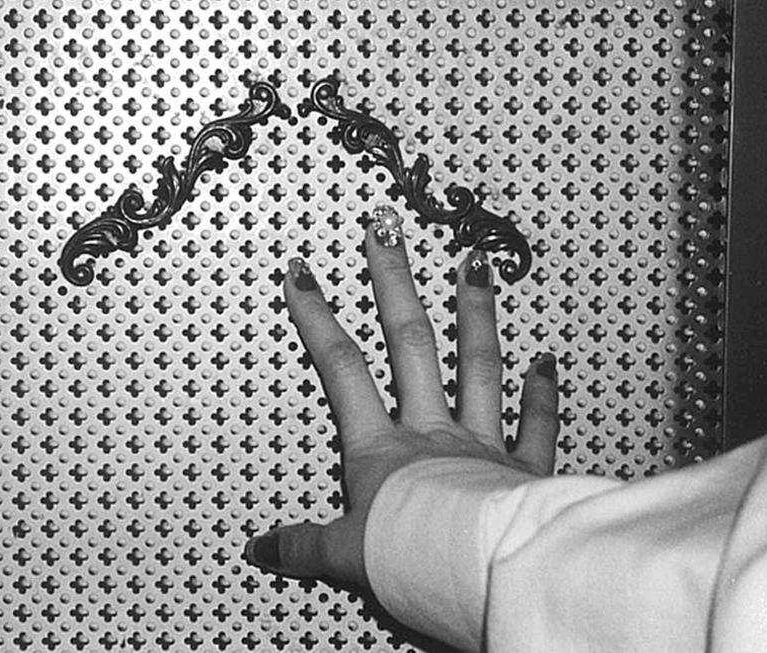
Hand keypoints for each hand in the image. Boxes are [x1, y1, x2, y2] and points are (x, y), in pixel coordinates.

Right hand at [243, 205, 559, 586]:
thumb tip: (259, 549)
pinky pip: (536, 426)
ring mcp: (481, 444)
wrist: (478, 578)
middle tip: (387, 229)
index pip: (341, 369)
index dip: (317, 318)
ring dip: (474, 313)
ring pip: (477, 366)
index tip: (301, 274)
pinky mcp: (525, 470)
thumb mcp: (344, 556)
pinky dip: (542, 393)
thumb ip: (304, 547)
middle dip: (393, 282)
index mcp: (380, 449)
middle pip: (410, 343)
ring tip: (473, 263)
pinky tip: (546, 360)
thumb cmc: (412, 562)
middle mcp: (430, 432)